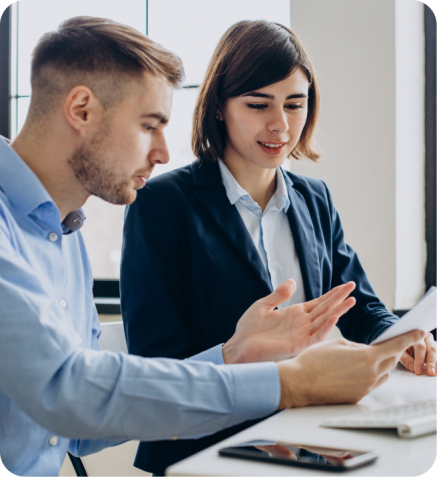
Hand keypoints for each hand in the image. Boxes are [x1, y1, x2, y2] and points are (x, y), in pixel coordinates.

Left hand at [222, 280, 355, 363]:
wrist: (239, 347)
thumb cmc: (249, 329)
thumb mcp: (263, 305)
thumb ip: (279, 294)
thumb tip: (293, 280)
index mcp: (294, 313)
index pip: (318, 302)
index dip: (331, 294)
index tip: (345, 285)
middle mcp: (301, 324)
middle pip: (325, 308)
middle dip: (339, 297)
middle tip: (353, 285)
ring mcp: (301, 334)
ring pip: (325, 320)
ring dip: (338, 310)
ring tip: (352, 300)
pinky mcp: (298, 345)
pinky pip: (316, 335)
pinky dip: (326, 326)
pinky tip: (335, 316)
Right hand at [276, 329, 425, 408]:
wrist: (300, 382)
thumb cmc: (314, 360)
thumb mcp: (338, 343)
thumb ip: (357, 346)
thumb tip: (365, 351)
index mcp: (367, 357)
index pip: (395, 346)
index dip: (409, 338)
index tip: (420, 332)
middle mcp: (370, 374)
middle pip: (392, 361)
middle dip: (394, 351)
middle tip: (393, 343)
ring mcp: (365, 388)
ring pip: (383, 374)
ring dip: (381, 364)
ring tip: (369, 357)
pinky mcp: (358, 397)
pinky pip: (371, 384)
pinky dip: (368, 375)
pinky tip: (354, 370)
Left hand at [399, 332, 436, 375]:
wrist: (404, 341)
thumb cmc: (401, 345)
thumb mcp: (399, 351)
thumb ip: (405, 358)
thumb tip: (412, 367)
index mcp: (415, 334)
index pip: (420, 347)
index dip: (420, 360)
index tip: (418, 371)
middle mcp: (426, 337)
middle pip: (431, 349)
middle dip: (431, 362)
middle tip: (430, 373)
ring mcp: (432, 342)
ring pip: (436, 352)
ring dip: (436, 363)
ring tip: (435, 372)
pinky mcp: (435, 346)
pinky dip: (436, 362)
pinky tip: (436, 369)